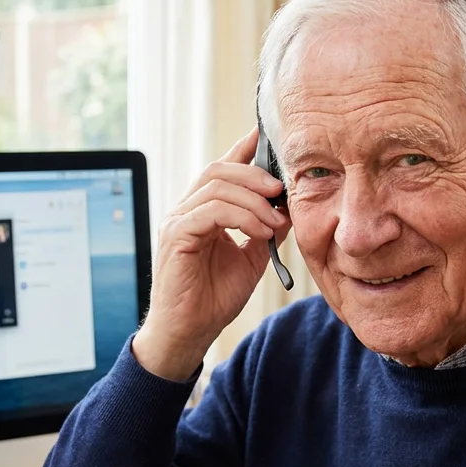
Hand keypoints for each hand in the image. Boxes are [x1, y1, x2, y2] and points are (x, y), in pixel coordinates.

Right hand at [133, 127, 291, 379]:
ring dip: (254, 200)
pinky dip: (241, 217)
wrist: (190, 333)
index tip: (270, 133)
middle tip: (282, 190)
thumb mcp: (251, 257)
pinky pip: (210, 211)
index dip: (246, 147)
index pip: (223, 167)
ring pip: (216, 186)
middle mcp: (186, 209)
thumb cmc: (214, 298)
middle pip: (219, 168)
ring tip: (275, 221)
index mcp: (203, 210)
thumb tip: (289, 207)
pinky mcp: (176, 236)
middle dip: (256, 173)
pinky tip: (259, 232)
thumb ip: (265, 228)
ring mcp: (177, 221)